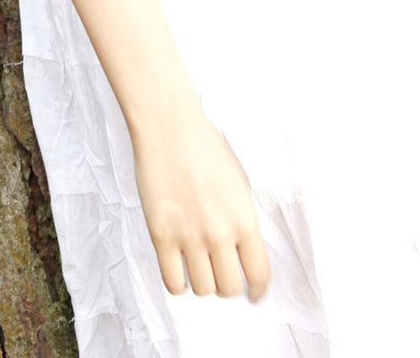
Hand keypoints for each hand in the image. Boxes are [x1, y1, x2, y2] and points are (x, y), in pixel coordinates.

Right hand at [130, 94, 271, 302]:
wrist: (169, 126)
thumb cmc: (204, 147)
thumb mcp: (238, 183)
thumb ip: (242, 221)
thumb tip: (242, 253)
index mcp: (245, 219)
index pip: (259, 275)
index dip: (257, 290)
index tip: (252, 294)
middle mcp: (220, 233)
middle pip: (229, 289)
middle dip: (227, 284)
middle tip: (220, 272)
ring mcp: (189, 236)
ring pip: (202, 290)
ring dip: (202, 282)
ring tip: (197, 265)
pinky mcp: (160, 236)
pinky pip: (173, 282)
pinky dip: (178, 282)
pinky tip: (179, 266)